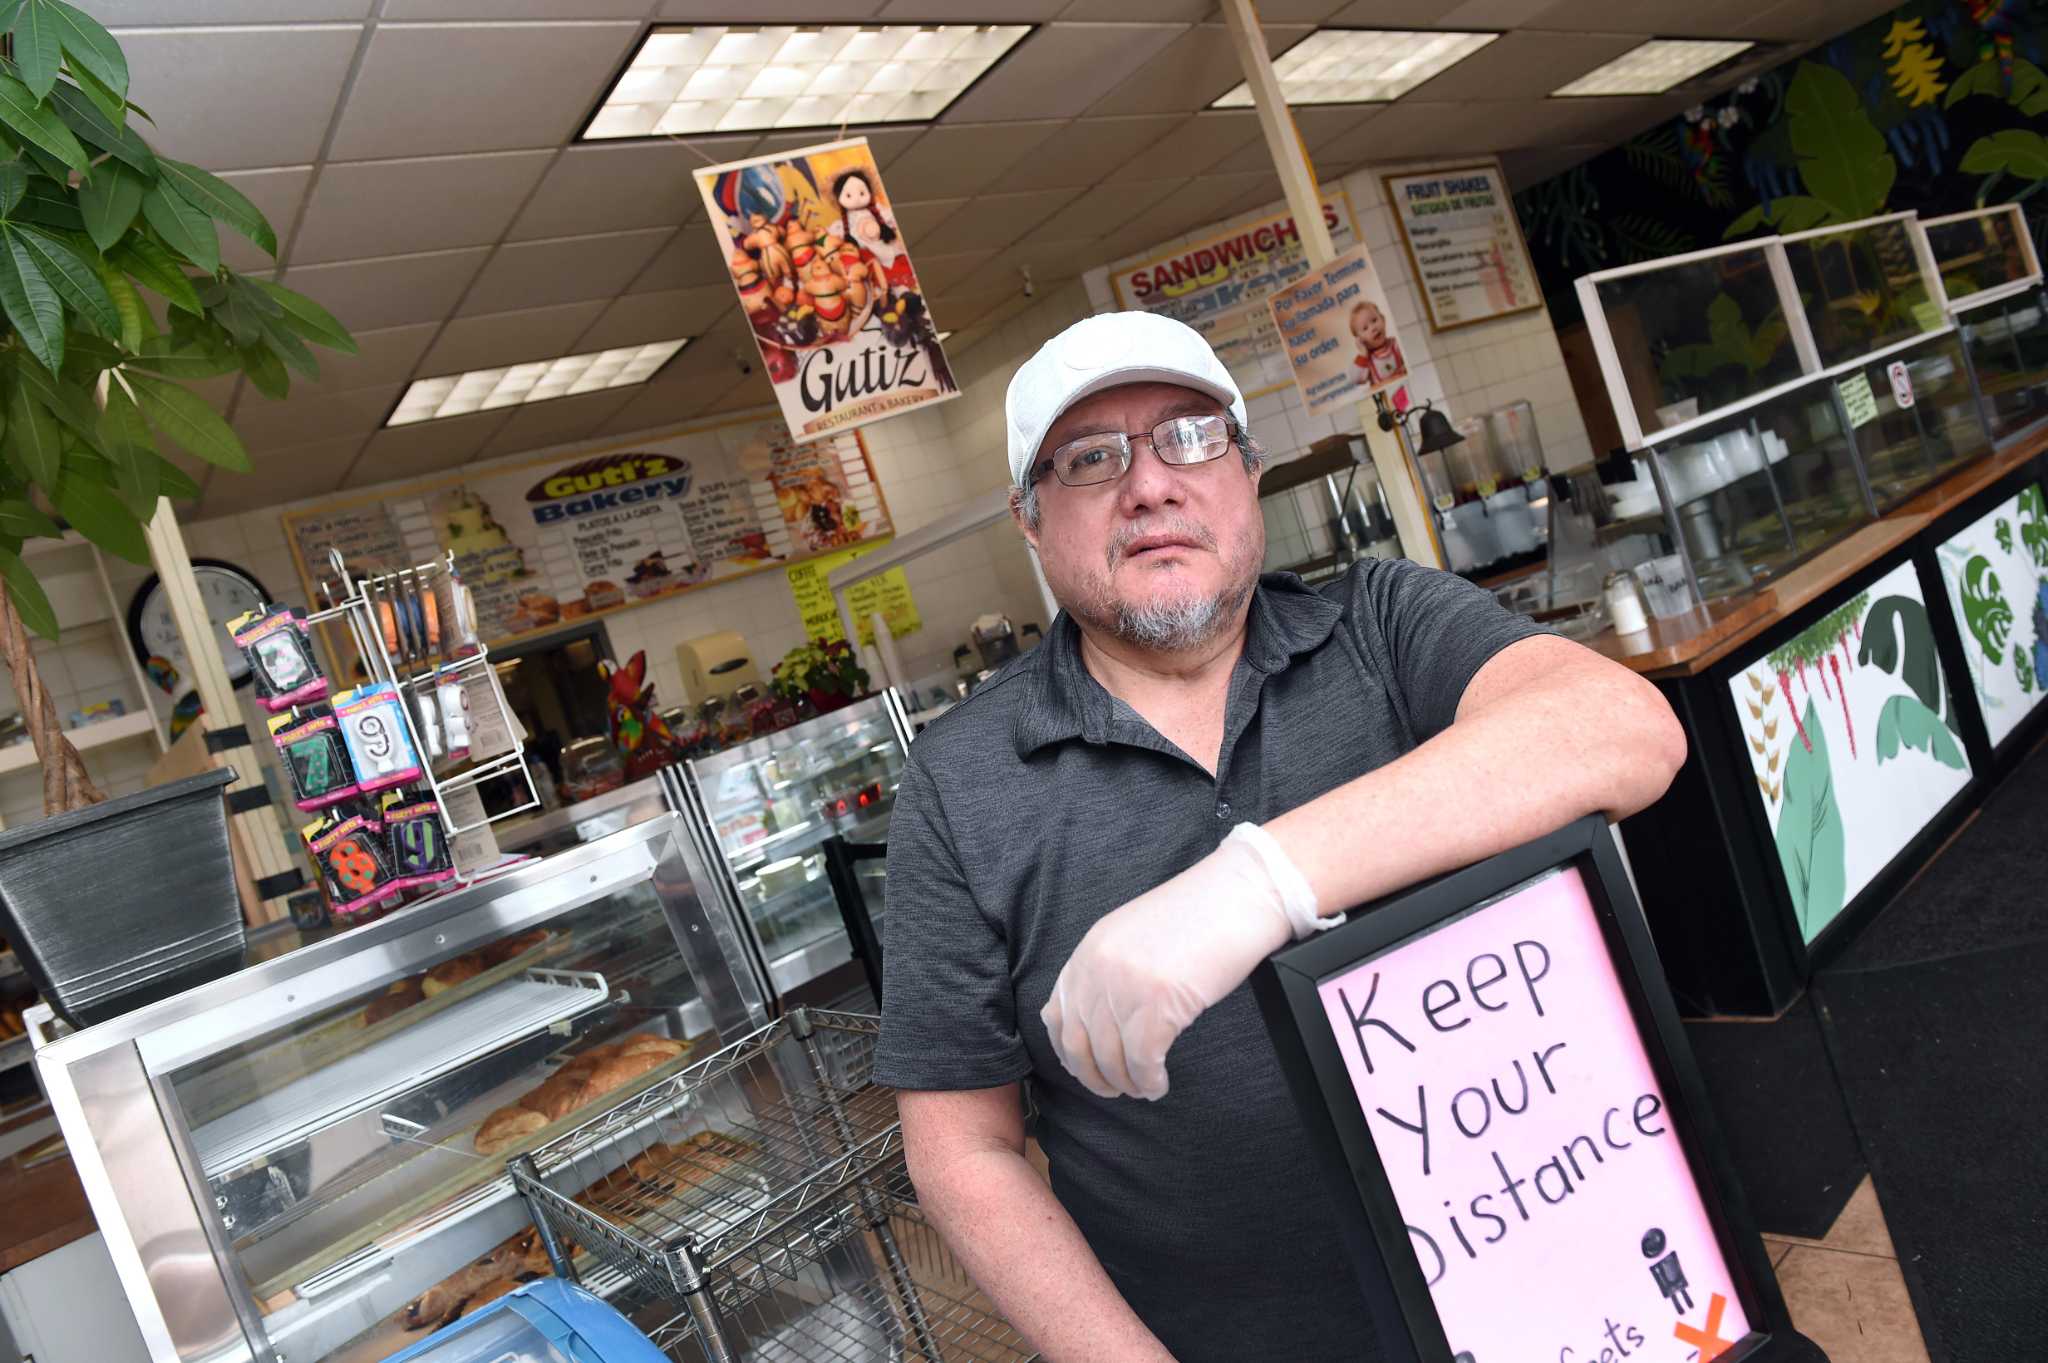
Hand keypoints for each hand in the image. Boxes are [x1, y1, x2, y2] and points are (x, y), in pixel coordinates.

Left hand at [1040, 825, 1317, 1100]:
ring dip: (1126, 1083)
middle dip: (1094, 1076)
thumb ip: (1108, 968)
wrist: (1239, 894)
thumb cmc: (1197, 915)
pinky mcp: (1159, 1004)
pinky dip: (1149, 1080)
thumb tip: (1100, 1018)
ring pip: (1110, 1058)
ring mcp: (1126, 986)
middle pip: (1079, 1044)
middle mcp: (1098, 969)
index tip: (1083, 1067)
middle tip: (1113, 1089)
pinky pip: (1143, 1060)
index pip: (1057, 1014)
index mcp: (1089, 950)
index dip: (1067, 1051)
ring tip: (1142, 1088)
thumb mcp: (1133, 934)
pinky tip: (1158, 1083)